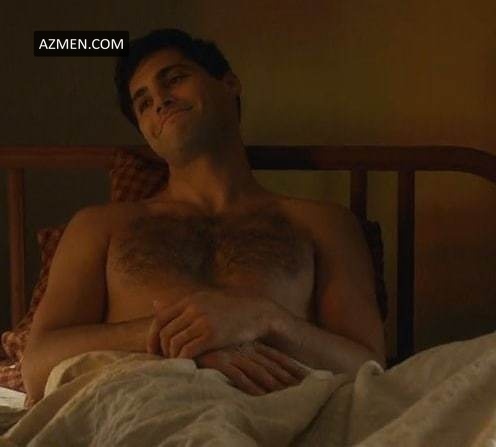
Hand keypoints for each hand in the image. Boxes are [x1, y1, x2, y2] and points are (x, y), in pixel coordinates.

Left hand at [147, 288, 273, 358]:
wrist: (257, 313)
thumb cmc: (229, 310)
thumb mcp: (204, 301)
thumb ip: (180, 306)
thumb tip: (154, 303)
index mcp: (190, 300)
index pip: (160, 318)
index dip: (152, 336)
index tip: (153, 351)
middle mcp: (194, 309)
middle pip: (165, 333)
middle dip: (162, 350)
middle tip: (166, 362)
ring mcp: (203, 321)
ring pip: (174, 343)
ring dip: (173, 357)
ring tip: (178, 364)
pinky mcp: (213, 335)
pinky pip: (188, 351)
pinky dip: (184, 360)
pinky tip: (188, 365)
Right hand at [196, 341, 308, 395]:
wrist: (186, 330)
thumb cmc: (206, 338)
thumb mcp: (227, 342)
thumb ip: (239, 349)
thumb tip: (252, 358)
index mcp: (248, 344)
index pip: (274, 356)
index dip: (289, 366)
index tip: (305, 375)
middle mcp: (245, 349)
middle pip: (271, 366)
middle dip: (287, 377)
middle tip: (303, 387)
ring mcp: (234, 355)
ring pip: (259, 372)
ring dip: (273, 384)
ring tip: (288, 394)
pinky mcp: (221, 363)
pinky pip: (239, 378)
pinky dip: (251, 388)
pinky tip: (261, 396)